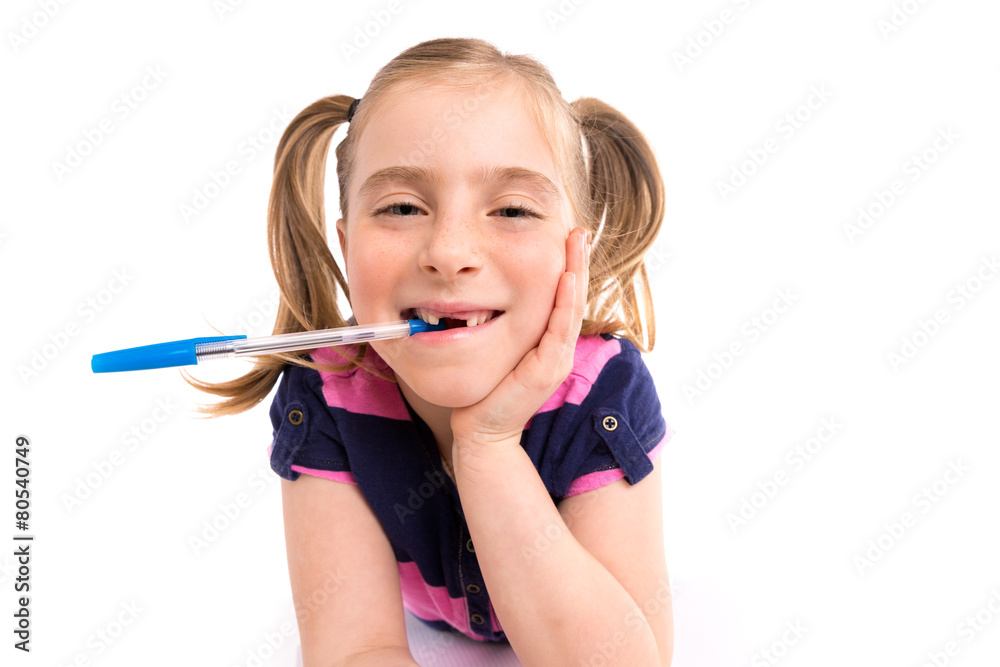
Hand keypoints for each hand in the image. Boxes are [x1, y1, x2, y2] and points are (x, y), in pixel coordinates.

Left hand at [450, 226, 590, 446]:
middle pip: (574, 296)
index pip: (564, 297)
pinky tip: (566, 278)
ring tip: (578, 243)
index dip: (569, 266)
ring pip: (572, 307)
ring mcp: (557, 359)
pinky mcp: (547, 370)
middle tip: (580, 230)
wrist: (482, 430)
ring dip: (576, 272)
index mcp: (550, 343)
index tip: (568, 237)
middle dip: (578, 261)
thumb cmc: (487, 389)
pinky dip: (565, 302)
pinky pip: (559, 329)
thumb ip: (504, 326)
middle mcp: (559, 348)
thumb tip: (487, 296)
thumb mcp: (500, 349)